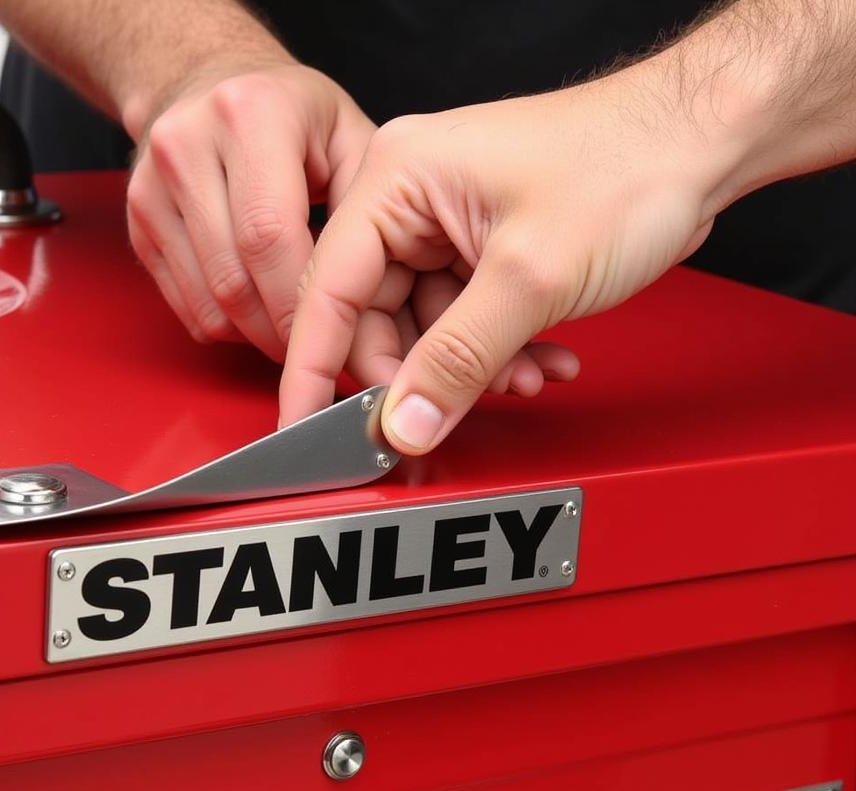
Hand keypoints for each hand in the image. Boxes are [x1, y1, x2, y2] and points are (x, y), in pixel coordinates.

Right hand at [126, 62, 374, 360]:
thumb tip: (378, 296)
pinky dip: (225, 326)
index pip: (269, 237)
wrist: (209, 79)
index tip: (330, 333)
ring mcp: (151, 183)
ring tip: (289, 334)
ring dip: (253, 336)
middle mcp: (188, 143)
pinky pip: (183, 304)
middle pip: (233, 279)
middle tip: (313, 348)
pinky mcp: (136, 220)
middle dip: (278, 330)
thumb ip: (370, 206)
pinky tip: (255, 316)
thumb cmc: (293, 115)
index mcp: (250, 115)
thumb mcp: (349, 135)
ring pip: (206, 301)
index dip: (298, 302)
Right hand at [281, 72, 718, 452]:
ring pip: (422, 330)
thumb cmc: (627, 164)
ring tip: (523, 375)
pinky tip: (538, 360)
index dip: (313, 367)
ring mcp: (446, 227)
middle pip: (372, 318)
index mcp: (396, 179)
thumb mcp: (528, 276)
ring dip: (468, 369)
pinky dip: (495, 352)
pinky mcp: (480, 251)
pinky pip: (462, 322)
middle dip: (418, 374)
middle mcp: (410, 202)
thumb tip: (405, 422)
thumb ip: (457, 359)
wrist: (704, 144)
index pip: (326, 289)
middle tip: (443, 415)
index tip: (304, 428)